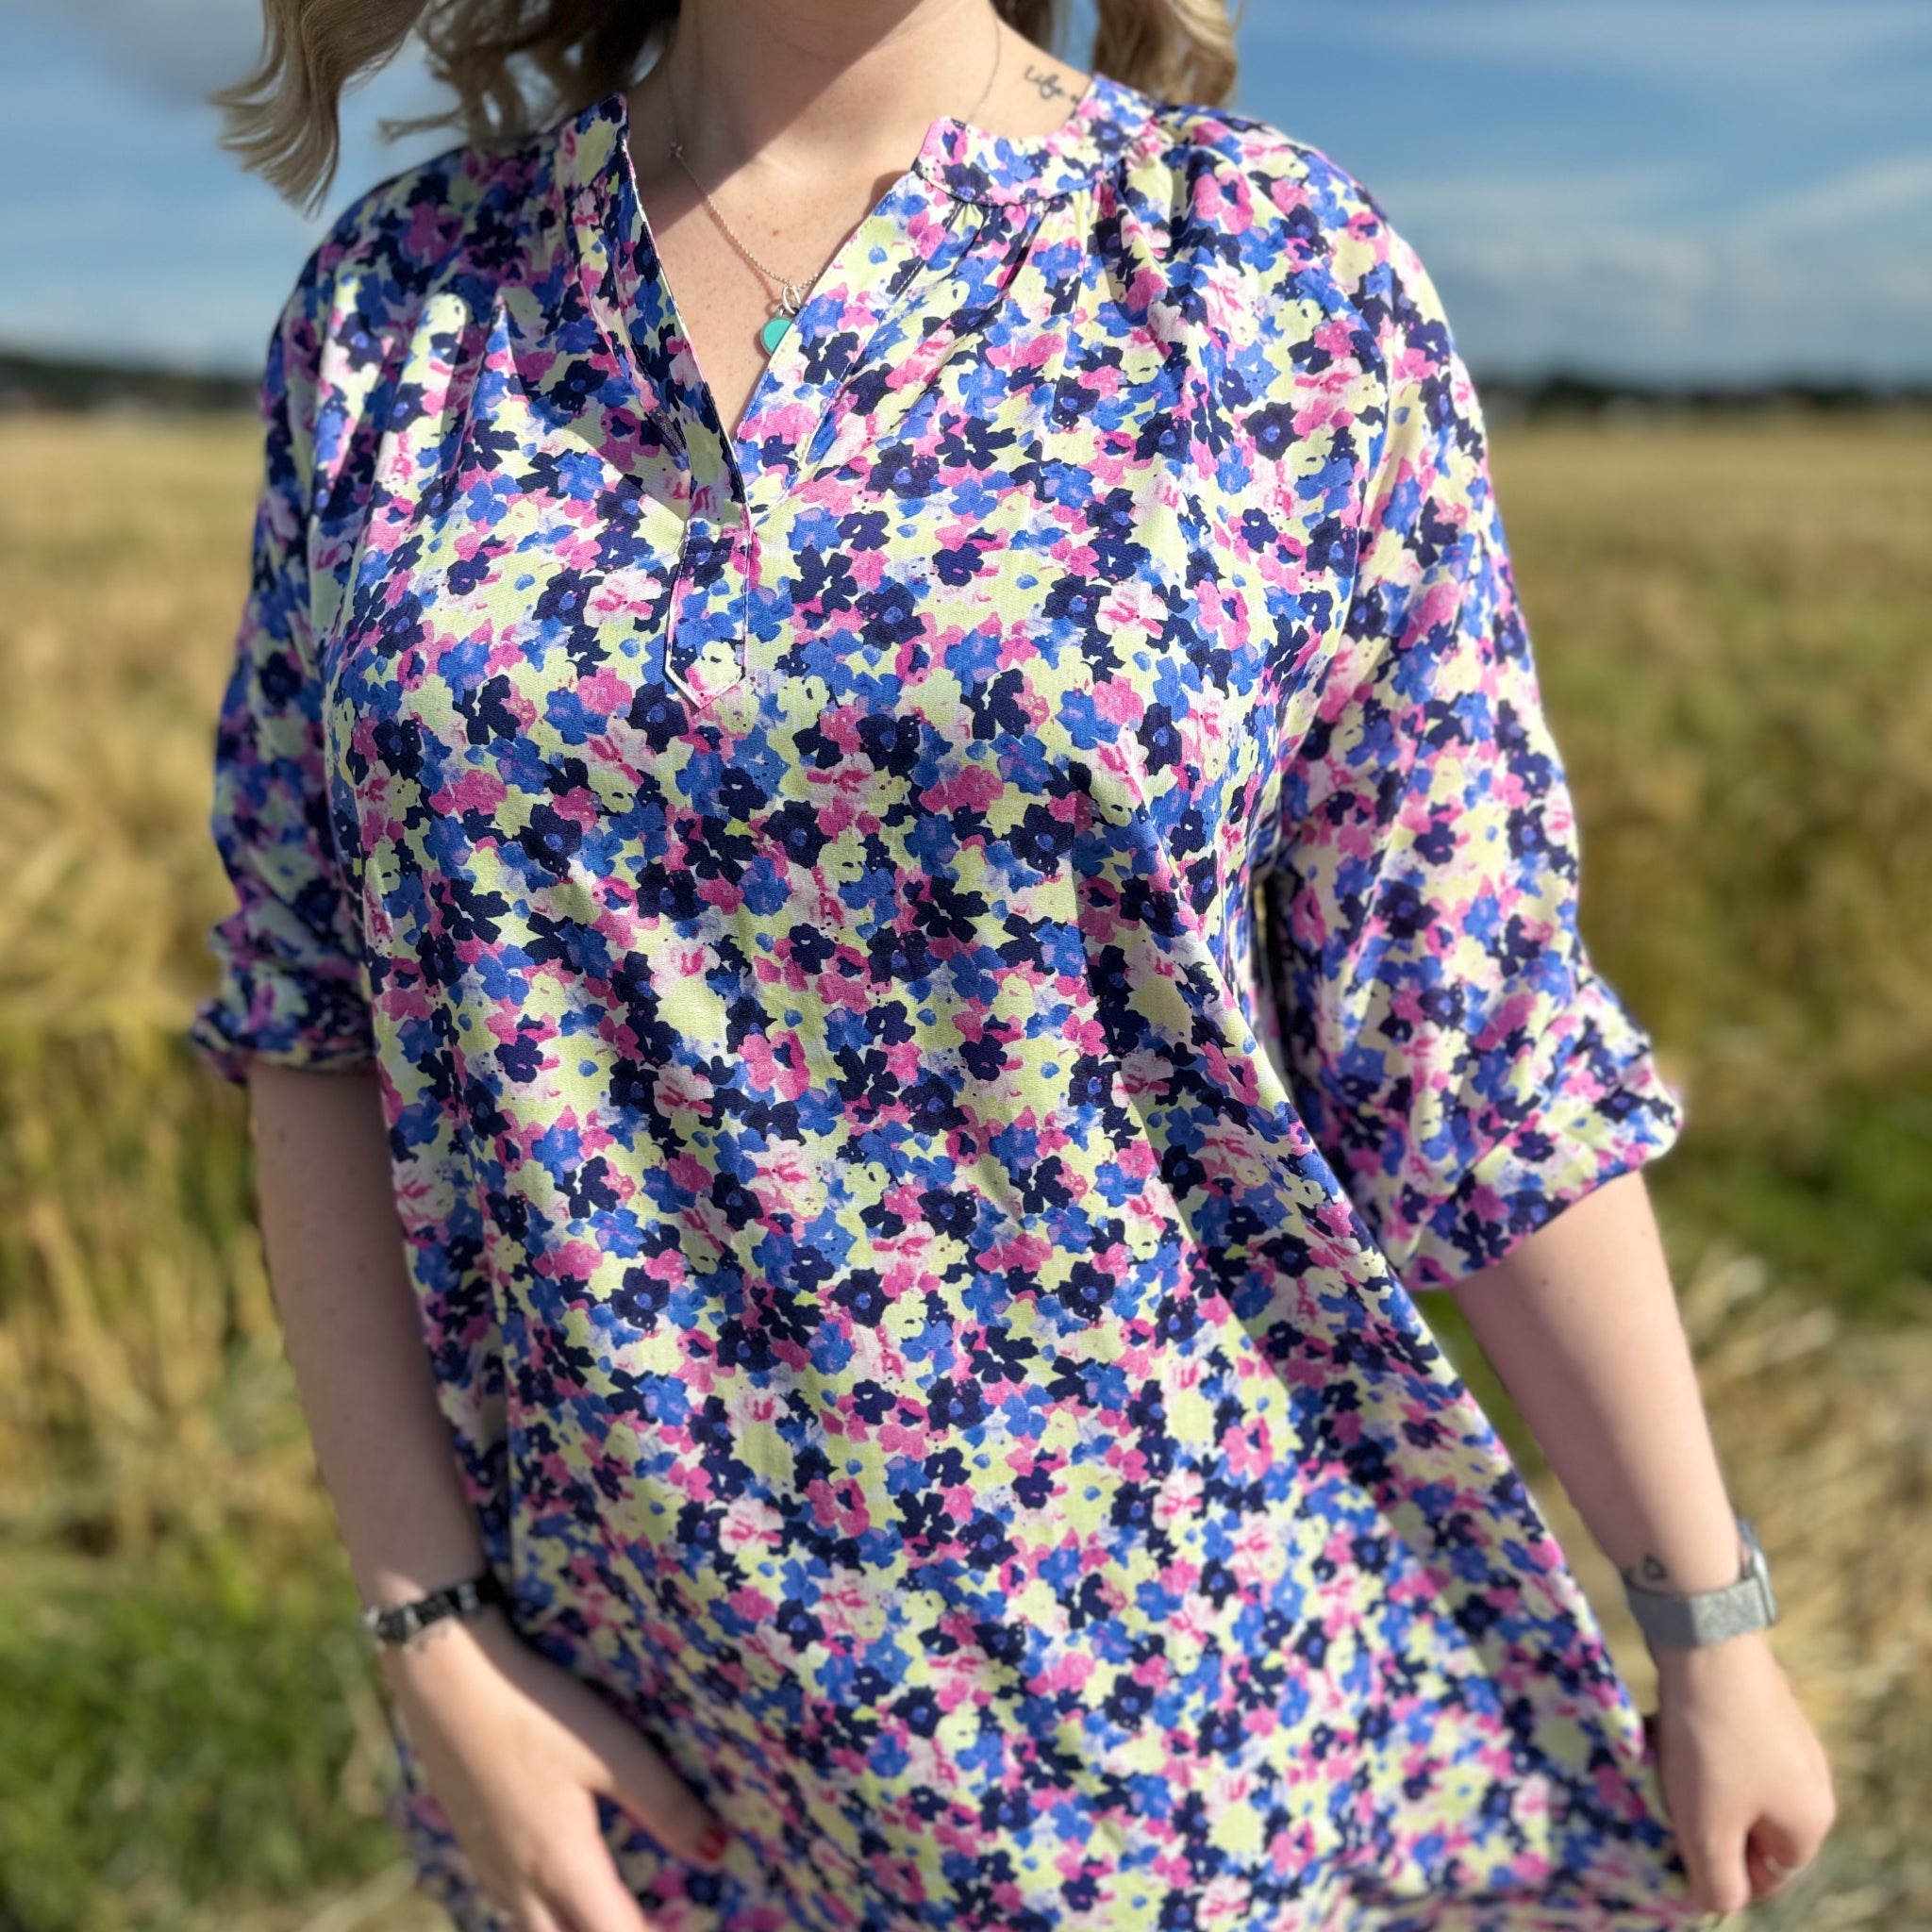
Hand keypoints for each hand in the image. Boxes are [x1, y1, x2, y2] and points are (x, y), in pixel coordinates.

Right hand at [380, 1606, 727, 1930]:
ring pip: (531, 1929)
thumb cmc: (536, 1712)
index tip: (680, 1926)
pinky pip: (508, 1902)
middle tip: (640, 1919)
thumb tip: (717, 1851)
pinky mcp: (470, 1840)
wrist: (444, 1682)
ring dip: (569, 1928)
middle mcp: (520, 1882)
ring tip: (602, 1910)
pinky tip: (551, 1882)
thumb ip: (665, 1804)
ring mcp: (488, 1865)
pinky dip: (539, 1912)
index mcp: (562, 1866)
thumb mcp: (611, 1752)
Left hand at [1649, 1632, 1834, 1914]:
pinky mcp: (1757, 1701)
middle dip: (1699, 1819)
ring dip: (1688, 1780)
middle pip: (1746, 1825)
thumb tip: (1715, 1901)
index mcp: (1810, 1820)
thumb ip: (1717, 1881)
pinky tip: (1661, 1729)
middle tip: (1661, 1804)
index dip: (1718, 1870)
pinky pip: (1720, 1743)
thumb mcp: (1706, 1829)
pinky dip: (1690, 1744)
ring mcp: (1786, 1735)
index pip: (1767, 1874)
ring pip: (1727, 1781)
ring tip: (1657, 1763)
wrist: (1706, 1642)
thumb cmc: (1710, 1745)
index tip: (1676, 1848)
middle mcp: (1810, 1778)